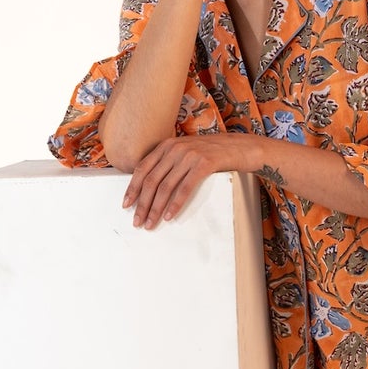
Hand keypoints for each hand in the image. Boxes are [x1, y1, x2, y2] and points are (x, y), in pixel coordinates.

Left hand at [121, 133, 248, 228]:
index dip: (132, 188)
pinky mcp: (204, 164)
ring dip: (155, 208)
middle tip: (137, 221)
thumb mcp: (187, 152)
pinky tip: (169, 216)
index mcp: (167, 145)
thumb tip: (151, 187)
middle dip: (142, 203)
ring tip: (151, 223)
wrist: (241, 147)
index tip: (126, 204)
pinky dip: (175, 204)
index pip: (142, 168)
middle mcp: (175, 148)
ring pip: (165, 187)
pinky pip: (185, 188)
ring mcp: (189, 155)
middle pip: (151, 180)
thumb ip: (170, 162)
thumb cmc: (213, 153)